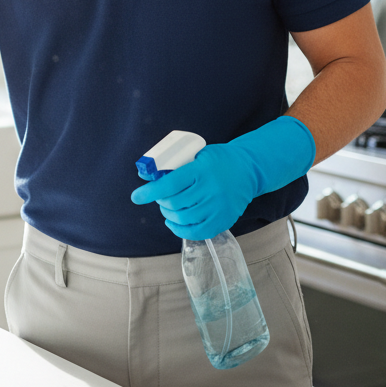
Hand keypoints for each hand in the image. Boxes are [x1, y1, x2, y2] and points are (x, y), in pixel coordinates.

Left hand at [131, 116, 314, 239]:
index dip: (150, 192)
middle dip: (161, 202)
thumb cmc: (218, 160)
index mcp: (201, 171)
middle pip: (175, 203)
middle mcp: (210, 190)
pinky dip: (181, 230)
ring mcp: (218, 207)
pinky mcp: (224, 220)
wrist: (249, 169)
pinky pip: (198, 232)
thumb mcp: (197, 154)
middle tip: (159, 197)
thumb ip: (174, 165)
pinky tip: (173, 223)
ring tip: (168, 208)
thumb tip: (146, 175)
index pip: (170, 184)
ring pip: (184, 218)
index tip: (136, 197)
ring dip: (169, 215)